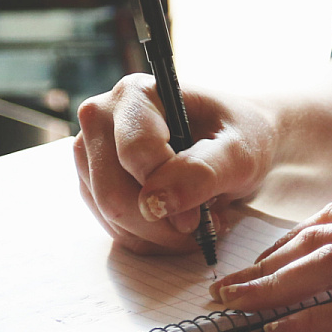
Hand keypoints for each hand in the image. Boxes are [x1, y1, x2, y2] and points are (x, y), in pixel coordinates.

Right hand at [72, 75, 277, 253]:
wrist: (235, 142)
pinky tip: (177, 223)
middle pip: (113, 193)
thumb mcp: (239, 152)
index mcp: (135, 94)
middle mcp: (102, 118)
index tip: (201, 214)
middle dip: (161, 223)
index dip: (169, 191)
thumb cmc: (240, 136)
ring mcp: (91, 153)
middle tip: (203, 224)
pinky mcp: (94, 183)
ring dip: (158, 234)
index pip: (135, 153)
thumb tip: (156, 203)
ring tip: (196, 220)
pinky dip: (150, 238)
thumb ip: (202, 172)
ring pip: (111, 217)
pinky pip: (114, 228)